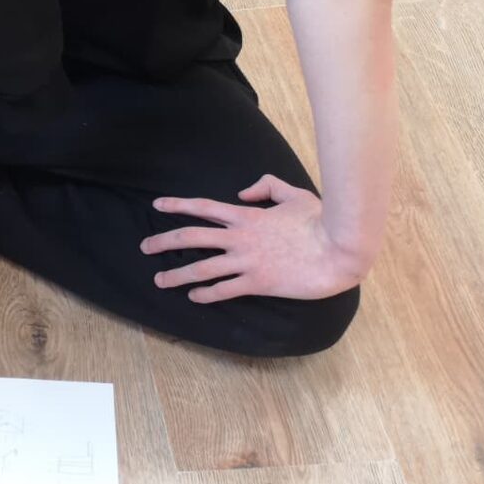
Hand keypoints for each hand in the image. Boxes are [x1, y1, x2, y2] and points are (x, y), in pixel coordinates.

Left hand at [140, 175, 369, 302]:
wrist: (339, 252)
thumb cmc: (321, 222)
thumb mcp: (294, 194)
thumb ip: (267, 186)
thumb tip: (244, 192)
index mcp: (246, 216)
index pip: (203, 207)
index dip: (177, 205)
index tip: (157, 205)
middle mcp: (239, 238)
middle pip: (191, 237)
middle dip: (163, 242)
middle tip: (144, 247)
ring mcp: (246, 262)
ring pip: (201, 268)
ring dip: (176, 274)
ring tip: (159, 280)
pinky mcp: (257, 282)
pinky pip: (224, 290)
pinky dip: (206, 294)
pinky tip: (194, 296)